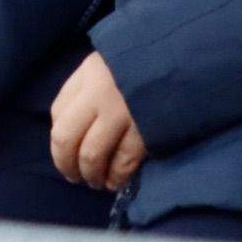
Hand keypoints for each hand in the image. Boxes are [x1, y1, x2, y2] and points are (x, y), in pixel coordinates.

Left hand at [49, 51, 145, 191]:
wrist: (184, 58)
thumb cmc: (144, 62)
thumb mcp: (108, 65)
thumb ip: (87, 90)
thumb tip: (73, 132)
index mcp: (87, 75)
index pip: (58, 114)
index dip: (59, 141)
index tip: (66, 156)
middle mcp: (98, 93)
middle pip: (66, 139)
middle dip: (67, 165)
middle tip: (75, 177)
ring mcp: (122, 112)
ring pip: (92, 155)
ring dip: (92, 175)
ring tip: (97, 182)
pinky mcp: (146, 130)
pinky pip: (123, 162)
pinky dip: (117, 177)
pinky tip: (116, 181)